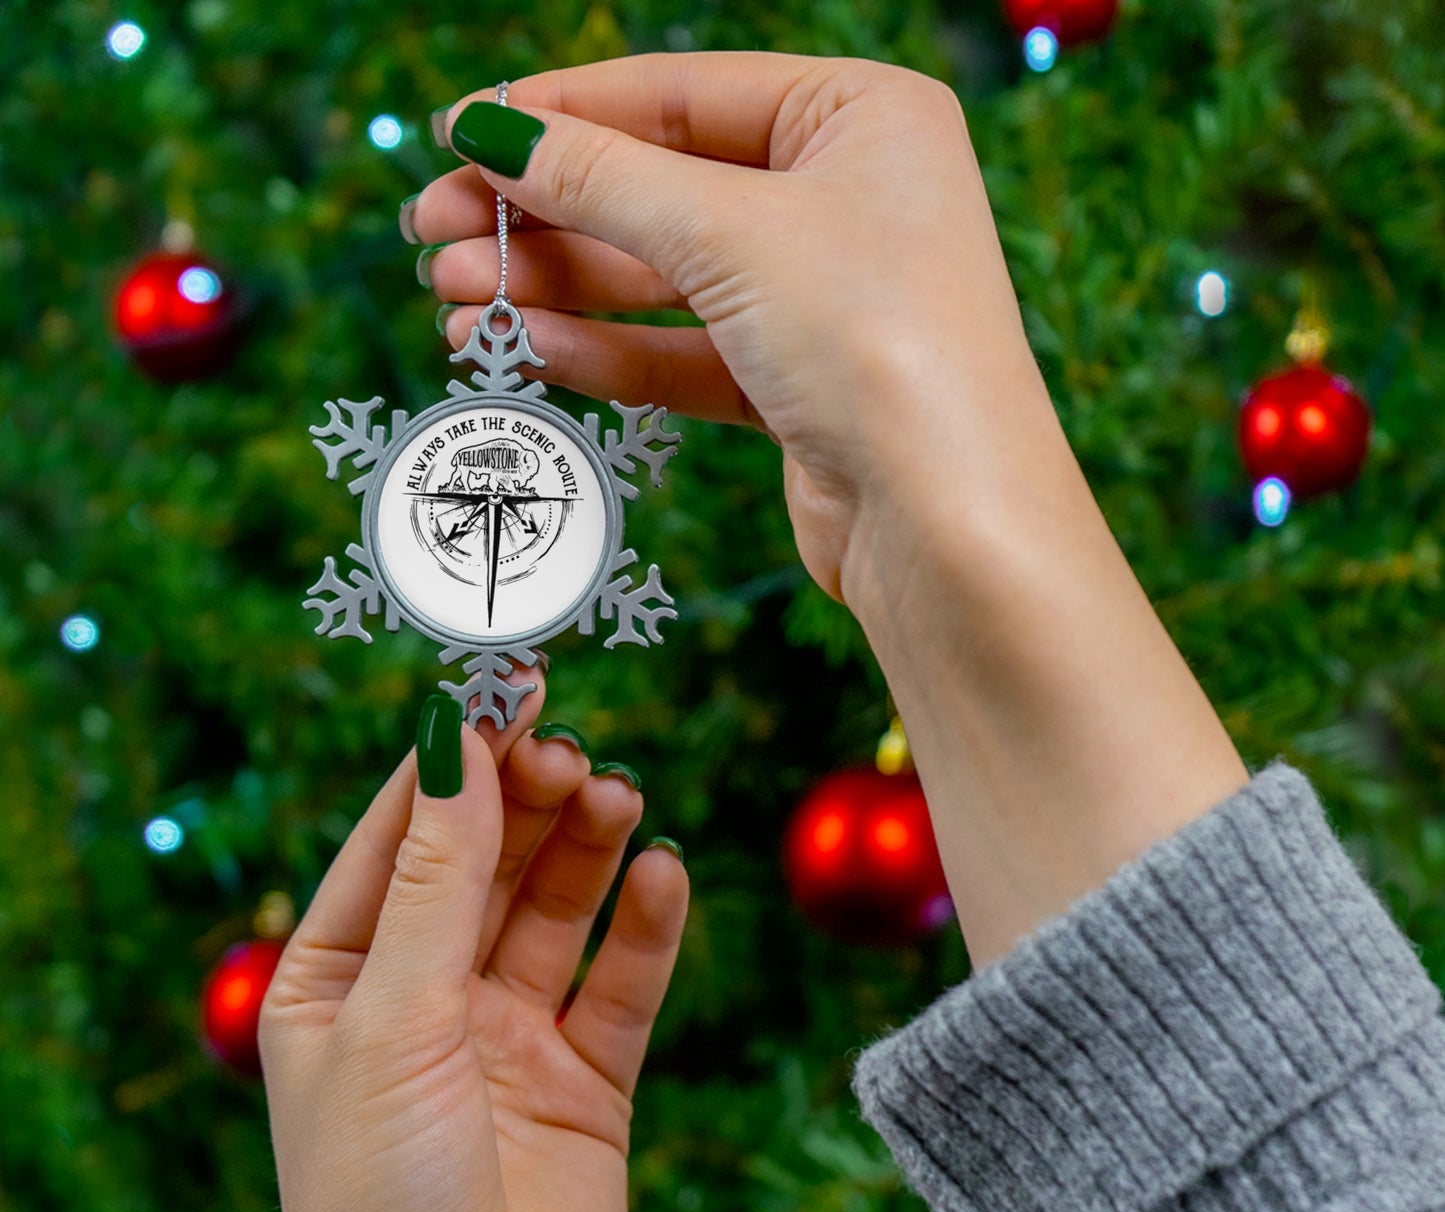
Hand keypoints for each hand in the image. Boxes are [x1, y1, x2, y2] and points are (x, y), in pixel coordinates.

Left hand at [259, 678, 687, 1211]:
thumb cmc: (380, 1206)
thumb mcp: (394, 1019)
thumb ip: (437, 878)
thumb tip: (455, 738)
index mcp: (340, 979)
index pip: (400, 836)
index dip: (453, 758)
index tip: (504, 683)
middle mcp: (424, 999)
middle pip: (487, 861)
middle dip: (527, 799)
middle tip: (572, 750)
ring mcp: (508, 1039)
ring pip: (557, 909)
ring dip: (588, 848)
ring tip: (619, 797)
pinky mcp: (586, 1082)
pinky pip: (622, 983)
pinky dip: (646, 928)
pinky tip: (664, 876)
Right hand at [411, 53, 1056, 602]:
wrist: (948, 525)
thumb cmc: (876, 343)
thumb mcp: (729, 233)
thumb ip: (602, 179)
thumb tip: (490, 131)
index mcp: (860, 116)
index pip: (680, 94)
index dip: (561, 113)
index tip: (457, 133)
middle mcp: (846, 198)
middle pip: (660, 189)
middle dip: (543, 215)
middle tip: (432, 235)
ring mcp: (821, 298)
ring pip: (663, 279)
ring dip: (557, 289)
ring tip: (454, 303)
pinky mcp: (798, 387)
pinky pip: (683, 353)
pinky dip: (607, 352)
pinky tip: (526, 350)